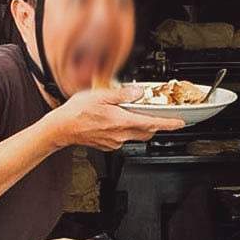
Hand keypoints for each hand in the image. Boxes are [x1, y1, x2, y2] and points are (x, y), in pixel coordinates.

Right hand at [45, 85, 184, 150]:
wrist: (61, 128)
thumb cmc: (76, 112)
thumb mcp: (100, 95)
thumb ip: (122, 95)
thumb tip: (138, 93)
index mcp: (121, 121)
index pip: (152, 124)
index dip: (168, 124)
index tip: (179, 124)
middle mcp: (120, 135)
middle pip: (146, 131)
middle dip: (154, 124)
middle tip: (154, 114)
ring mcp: (114, 142)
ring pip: (134, 135)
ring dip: (137, 126)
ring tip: (129, 114)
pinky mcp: (107, 145)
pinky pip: (122, 138)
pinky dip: (124, 130)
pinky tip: (114, 121)